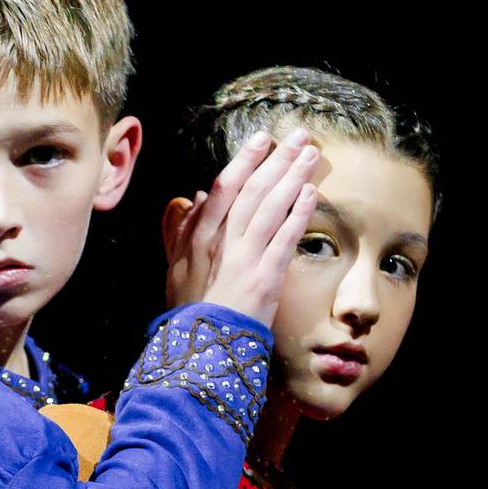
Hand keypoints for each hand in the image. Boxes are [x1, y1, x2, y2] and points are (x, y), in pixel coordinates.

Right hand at [166, 128, 318, 326]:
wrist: (201, 351)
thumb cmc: (188, 313)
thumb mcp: (175, 269)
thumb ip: (181, 231)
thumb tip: (193, 197)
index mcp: (197, 238)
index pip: (223, 189)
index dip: (244, 161)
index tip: (261, 140)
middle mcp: (219, 243)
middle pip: (251, 191)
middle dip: (277, 160)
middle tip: (299, 137)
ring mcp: (243, 259)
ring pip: (270, 207)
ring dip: (292, 177)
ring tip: (311, 155)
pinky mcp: (264, 279)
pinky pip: (284, 238)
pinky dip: (298, 213)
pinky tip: (311, 192)